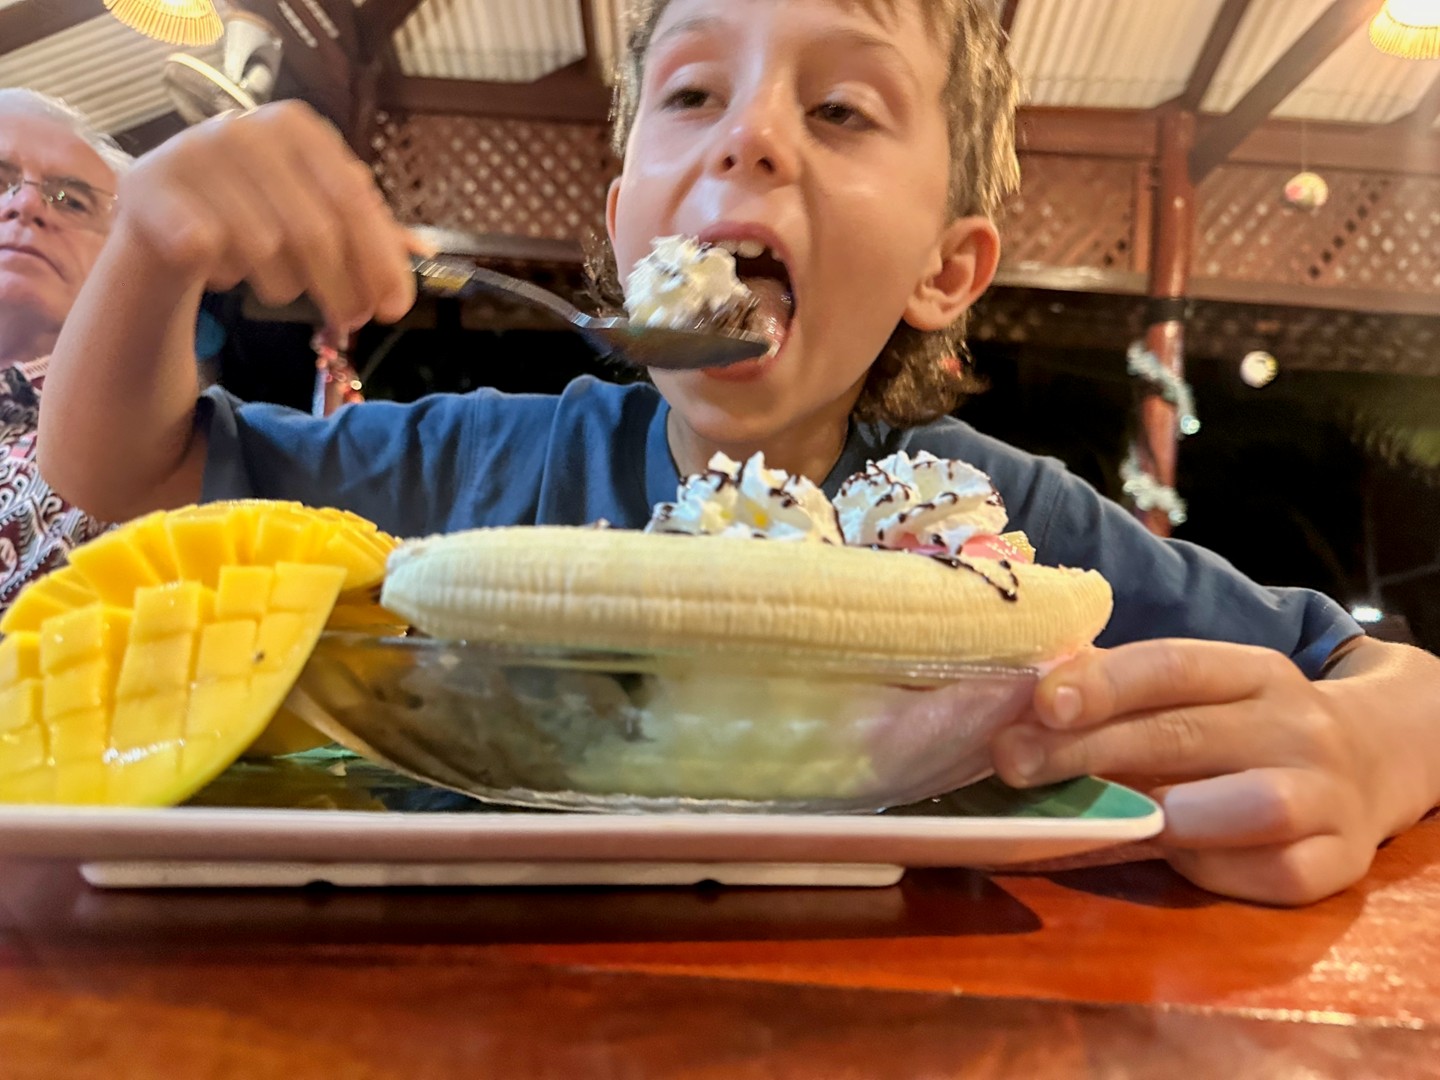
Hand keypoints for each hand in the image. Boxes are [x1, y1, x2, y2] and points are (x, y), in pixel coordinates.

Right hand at [112, 102, 417, 331]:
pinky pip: (209, 254)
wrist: (162, 209)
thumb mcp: (315, 209)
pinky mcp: (150, 188)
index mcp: (297, 128)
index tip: (396, 308)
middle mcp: (245, 129)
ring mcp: (193, 153)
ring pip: (263, 249)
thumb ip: (369, 230)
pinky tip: (222, 268)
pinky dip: (226, 275)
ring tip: (275, 282)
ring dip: (280, 284)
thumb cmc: (255, 210)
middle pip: (314, 230)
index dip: (380, 260)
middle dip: (340, 288)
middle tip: (351, 322)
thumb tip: (427, 250)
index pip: (352, 201)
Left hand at [989, 639, 1414, 905]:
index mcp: (1253, 671)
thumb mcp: (1200, 692)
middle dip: (1089, 751)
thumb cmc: (1245, 728)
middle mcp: (1296, 724)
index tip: (1041, 703)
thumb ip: (1121, 691)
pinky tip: (1177, 860)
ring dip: (1170, 813)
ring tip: (1111, 819)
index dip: (1104, 684)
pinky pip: (1275, 873)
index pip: (1172, 665)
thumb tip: (1025, 698)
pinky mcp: (1341, 860)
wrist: (1368, 764)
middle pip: (1186, 734)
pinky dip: (1216, 871)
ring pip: (1254, 805)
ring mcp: (1327, 793)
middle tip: (1015, 763)